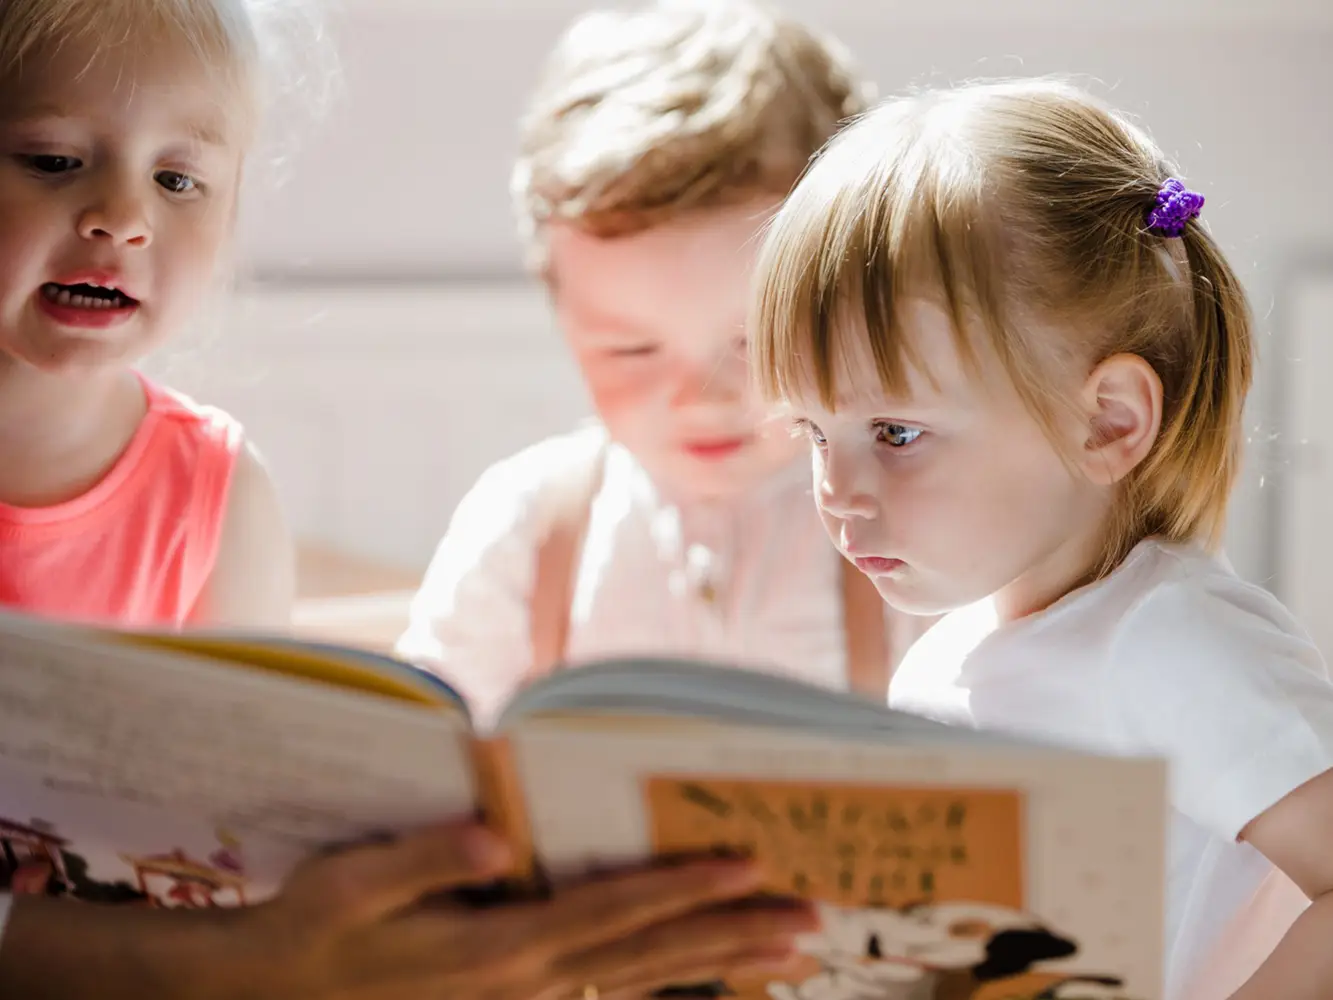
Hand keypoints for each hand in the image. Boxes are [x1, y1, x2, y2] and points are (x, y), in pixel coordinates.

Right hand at [233, 821, 815, 998]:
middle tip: (806, 921)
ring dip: (720, 963)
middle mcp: (527, 982)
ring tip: (790, 952)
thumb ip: (423, 857)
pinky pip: (612, 991)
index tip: (745, 867)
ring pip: (644, 980)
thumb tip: (494, 834)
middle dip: (732, 934)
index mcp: (497, 947)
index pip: (610, 913)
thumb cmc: (315, 931)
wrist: (278, 998)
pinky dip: (670, 980)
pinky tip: (706, 970)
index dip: (679, 888)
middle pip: (649, 955)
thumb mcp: (351, 885)